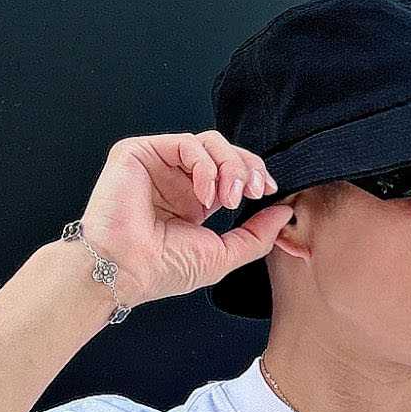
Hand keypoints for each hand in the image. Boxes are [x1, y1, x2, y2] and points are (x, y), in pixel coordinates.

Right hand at [72, 133, 294, 305]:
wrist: (125, 270)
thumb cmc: (164, 268)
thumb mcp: (223, 254)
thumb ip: (256, 234)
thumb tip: (284, 212)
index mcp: (194, 200)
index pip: (232, 171)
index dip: (253, 174)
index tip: (268, 191)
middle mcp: (177, 179)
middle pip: (224, 151)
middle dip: (248, 168)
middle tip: (256, 191)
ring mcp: (158, 164)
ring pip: (208, 142)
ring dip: (230, 166)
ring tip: (231, 197)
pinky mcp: (138, 153)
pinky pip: (185, 143)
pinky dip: (205, 165)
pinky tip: (205, 193)